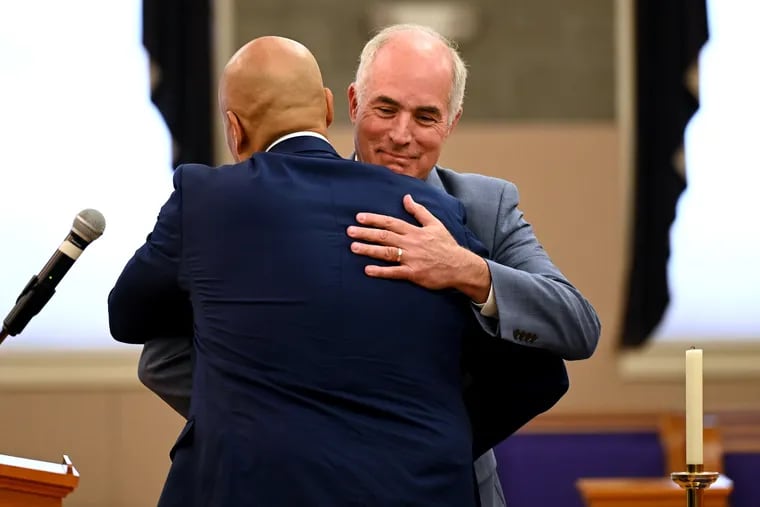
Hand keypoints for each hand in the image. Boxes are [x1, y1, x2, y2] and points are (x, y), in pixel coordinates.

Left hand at [347, 194, 490, 301]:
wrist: (460, 266)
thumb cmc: (446, 245)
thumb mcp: (435, 224)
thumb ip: (419, 211)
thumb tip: (407, 197)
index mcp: (415, 231)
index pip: (391, 222)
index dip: (374, 219)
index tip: (359, 217)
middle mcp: (411, 243)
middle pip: (385, 236)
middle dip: (366, 233)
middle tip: (350, 232)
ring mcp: (412, 259)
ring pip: (387, 252)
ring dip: (369, 250)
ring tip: (354, 247)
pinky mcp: (414, 274)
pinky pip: (395, 272)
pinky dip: (381, 271)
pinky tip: (367, 270)